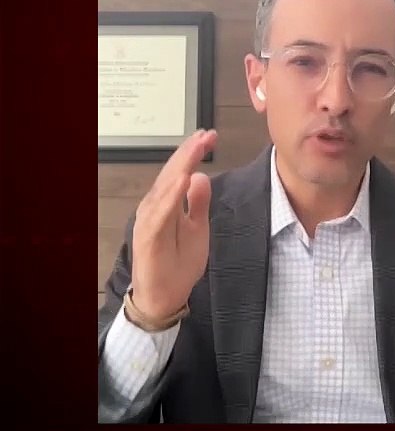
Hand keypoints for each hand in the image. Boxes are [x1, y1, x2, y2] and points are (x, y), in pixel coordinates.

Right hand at [128, 129, 218, 321]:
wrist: (163, 295)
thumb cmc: (177, 262)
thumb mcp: (197, 228)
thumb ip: (197, 203)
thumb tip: (201, 176)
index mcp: (166, 204)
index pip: (180, 173)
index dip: (193, 154)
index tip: (210, 136)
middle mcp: (154, 208)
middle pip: (171, 175)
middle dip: (188, 153)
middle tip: (206, 135)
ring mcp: (149, 221)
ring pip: (164, 189)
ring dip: (180, 167)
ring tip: (195, 148)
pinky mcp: (148, 237)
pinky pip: (161, 214)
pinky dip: (171, 196)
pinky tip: (182, 181)